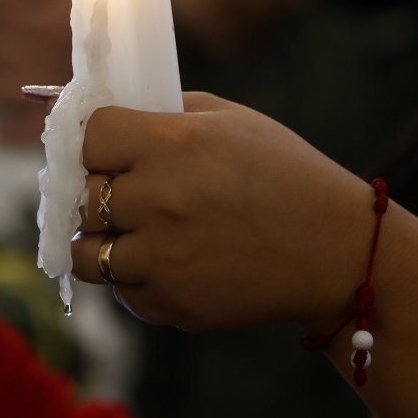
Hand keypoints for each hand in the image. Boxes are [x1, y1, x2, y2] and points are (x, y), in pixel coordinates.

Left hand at [70, 92, 374, 331]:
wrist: (336, 252)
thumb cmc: (284, 175)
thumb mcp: (231, 120)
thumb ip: (164, 113)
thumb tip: (102, 115)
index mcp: (173, 144)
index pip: (88, 135)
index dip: (95, 140)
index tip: (109, 147)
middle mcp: (159, 201)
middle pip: (80, 194)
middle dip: (96, 190)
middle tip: (122, 190)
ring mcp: (162, 259)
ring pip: (85, 251)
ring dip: (101, 239)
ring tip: (132, 230)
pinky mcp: (170, 304)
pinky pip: (120, 290)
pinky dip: (133, 277)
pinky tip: (167, 260)